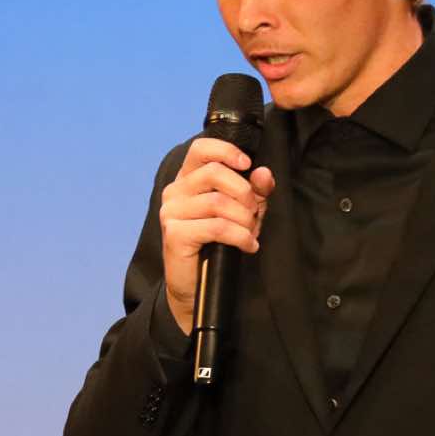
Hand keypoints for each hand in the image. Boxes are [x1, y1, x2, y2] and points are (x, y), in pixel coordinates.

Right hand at [159, 138, 274, 333]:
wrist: (198, 287)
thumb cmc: (219, 245)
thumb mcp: (244, 212)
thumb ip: (255, 191)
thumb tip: (263, 173)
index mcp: (188, 179)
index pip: (201, 149)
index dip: (226, 151)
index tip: (247, 165)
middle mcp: (175, 191)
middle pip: (214, 172)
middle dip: (244, 193)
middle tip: (253, 214)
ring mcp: (171, 212)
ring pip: (218, 202)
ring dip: (244, 219)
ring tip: (250, 233)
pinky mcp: (174, 233)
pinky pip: (216, 226)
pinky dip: (240, 236)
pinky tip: (248, 245)